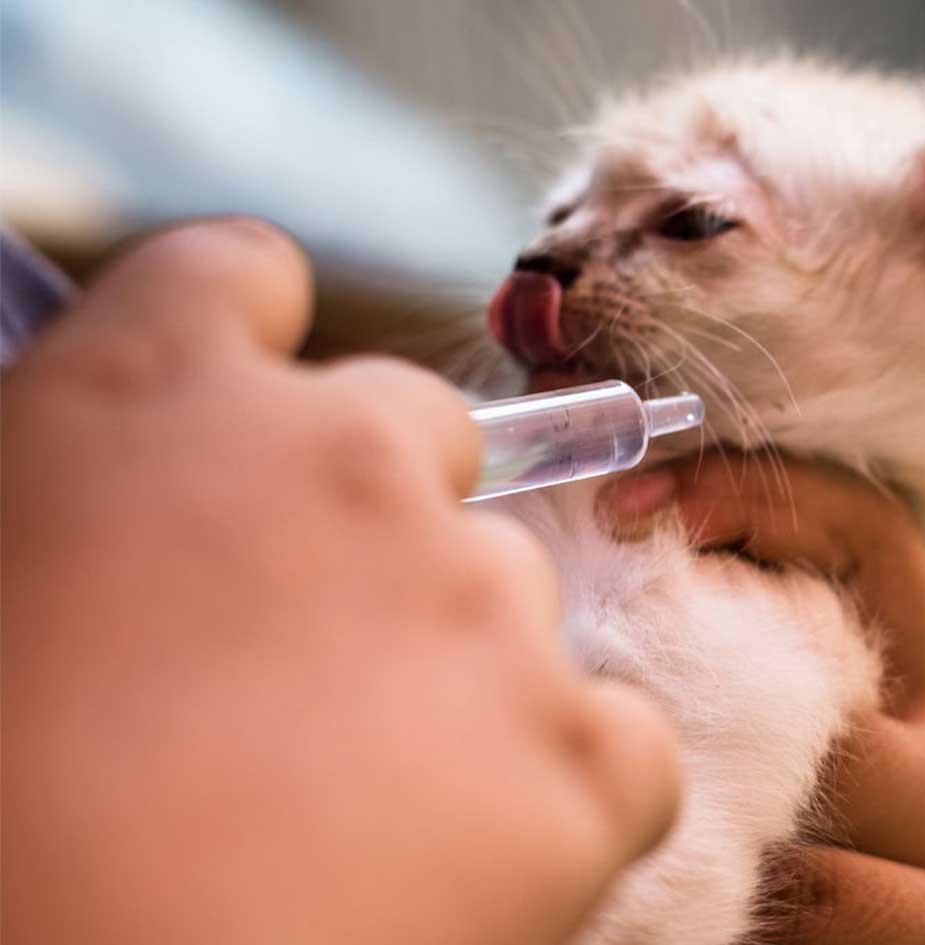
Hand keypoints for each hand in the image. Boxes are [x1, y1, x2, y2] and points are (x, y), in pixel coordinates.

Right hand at [2, 220, 678, 944]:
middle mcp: (349, 460)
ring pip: (507, 589)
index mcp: (156, 401)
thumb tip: (153, 507)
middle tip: (302, 650)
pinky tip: (481, 853)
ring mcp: (488, 601)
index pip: (236, 276)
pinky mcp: (582, 750)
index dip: (242, 337)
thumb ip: (96, 503)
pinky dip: (568, 784)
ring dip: (454, 663)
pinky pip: (616, 735)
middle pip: (413, 429)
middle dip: (372, 510)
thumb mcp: (3, 584)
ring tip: (357, 796)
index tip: (248, 409)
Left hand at [600, 455, 924, 944]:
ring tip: (643, 858)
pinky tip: (704, 923)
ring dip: (708, 836)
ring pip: (809, 798)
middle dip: (697, 701)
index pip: (870, 536)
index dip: (756, 497)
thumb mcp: (760, 778)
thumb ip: (733, 702)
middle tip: (599, 716)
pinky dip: (738, 915)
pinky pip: (818, 897)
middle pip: (823, 677)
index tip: (627, 507)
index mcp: (913, 691)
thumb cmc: (784, 905)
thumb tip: (581, 622)